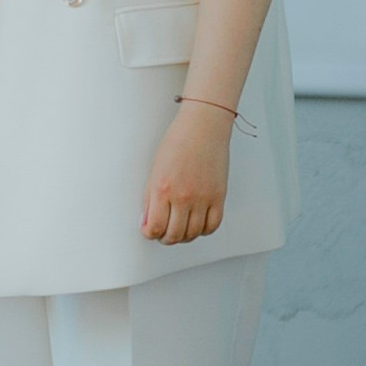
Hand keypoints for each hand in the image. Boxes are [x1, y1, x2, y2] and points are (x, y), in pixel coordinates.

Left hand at [143, 100, 233, 243]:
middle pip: (174, 235)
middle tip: (163, 232)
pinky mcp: (219, 197)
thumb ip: (150, 198)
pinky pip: (212, 226)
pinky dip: (203, 231)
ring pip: (193, 234)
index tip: (148, 230)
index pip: (154, 227)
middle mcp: (183, 197)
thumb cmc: (177, 142)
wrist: (203, 127)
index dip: (149, 234)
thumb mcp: (154, 170)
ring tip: (179, 228)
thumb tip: (146, 221)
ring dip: (183, 236)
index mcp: (162, 189)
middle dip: (165, 238)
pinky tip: (196, 224)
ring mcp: (203, 199)